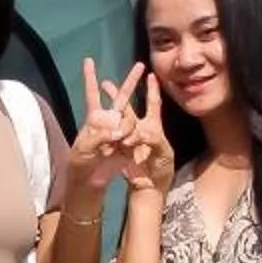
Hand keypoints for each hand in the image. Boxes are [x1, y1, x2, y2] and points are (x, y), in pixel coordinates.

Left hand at [69, 59, 137, 192]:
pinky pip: (135, 135)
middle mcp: (109, 120)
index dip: (90, 77)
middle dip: (131, 81)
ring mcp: (121, 130)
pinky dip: (130, 139)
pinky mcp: (130, 142)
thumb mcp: (83, 149)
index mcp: (94, 118)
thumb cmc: (80, 162)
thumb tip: (116, 132)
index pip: (92, 94)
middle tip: (140, 65)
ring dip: (125, 128)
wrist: (91, 180)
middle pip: (121, 97)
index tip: (88, 60)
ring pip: (130, 118)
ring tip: (118, 142)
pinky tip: (123, 146)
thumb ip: (99, 136)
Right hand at [113, 71, 174, 192]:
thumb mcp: (163, 154)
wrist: (148, 188)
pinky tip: (98, 118)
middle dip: (123, 90)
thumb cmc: (161, 170)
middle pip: (128, 105)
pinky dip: (104, 126)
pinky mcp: (116, 147)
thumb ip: (154, 139)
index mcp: (153, 127)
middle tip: (110, 81)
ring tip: (102, 86)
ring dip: (109, 103)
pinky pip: (109, 134)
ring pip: (116, 116)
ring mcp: (125, 136)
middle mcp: (138, 128)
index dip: (153, 89)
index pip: (153, 104)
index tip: (151, 75)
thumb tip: (139, 131)